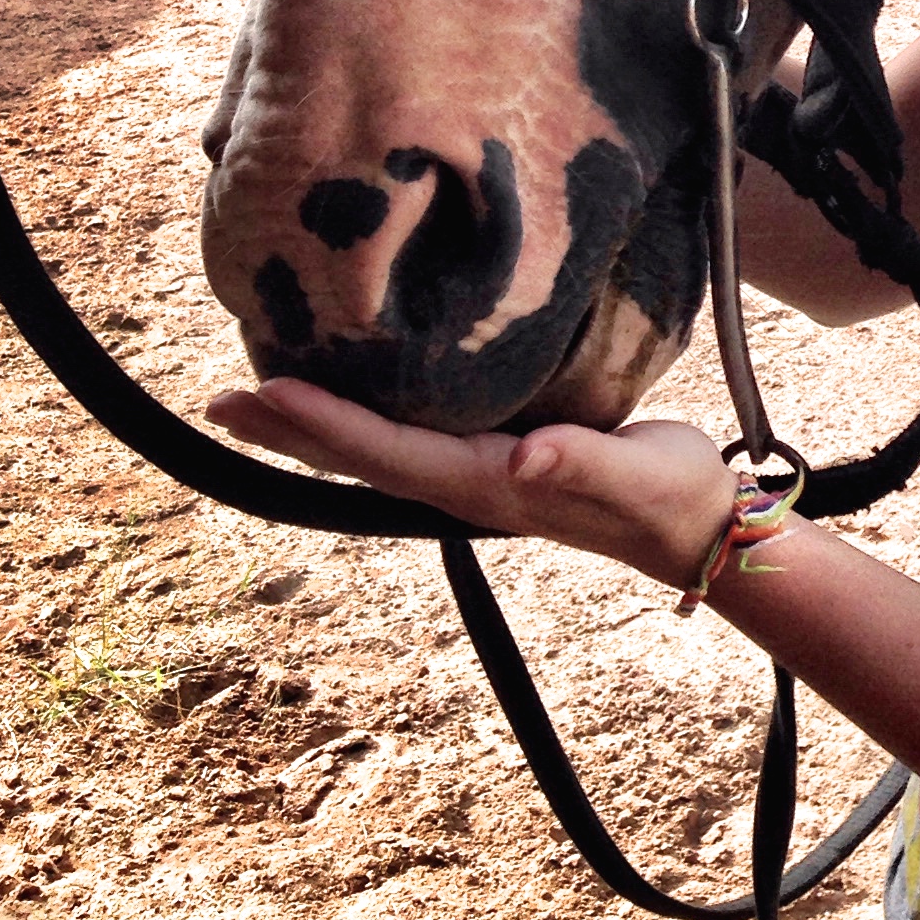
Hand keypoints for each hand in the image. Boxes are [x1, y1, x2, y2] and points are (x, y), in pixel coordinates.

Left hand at [206, 379, 736, 591]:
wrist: (699, 528)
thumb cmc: (671, 496)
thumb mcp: (638, 476)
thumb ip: (581, 465)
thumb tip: (522, 461)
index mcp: (488, 484)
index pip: (388, 453)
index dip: (326, 424)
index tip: (266, 392)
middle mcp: (467, 486)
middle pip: (360, 461)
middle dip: (291, 433)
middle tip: (220, 403)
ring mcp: (476, 479)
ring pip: (375, 453)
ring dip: (313, 432)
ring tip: (257, 402)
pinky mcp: (493, 461)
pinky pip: (405, 442)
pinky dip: (359, 422)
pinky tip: (350, 400)